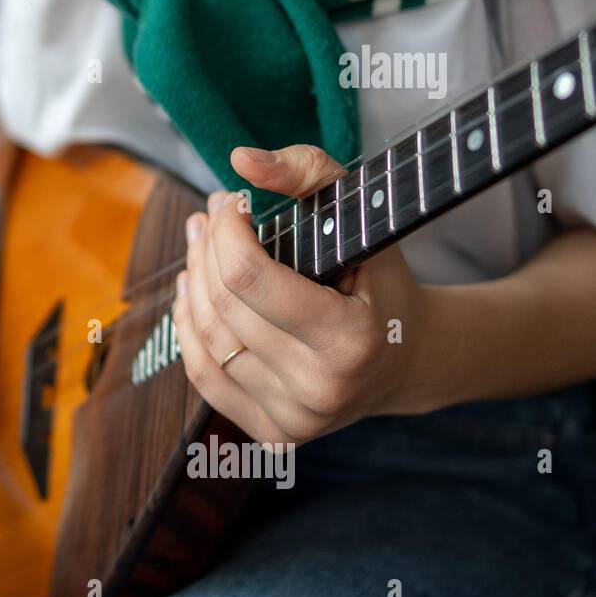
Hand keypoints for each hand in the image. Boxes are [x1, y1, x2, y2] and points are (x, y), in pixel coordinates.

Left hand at [172, 145, 439, 445]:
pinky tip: (192, 292)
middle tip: (205, 216)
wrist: (409, 361)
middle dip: (205, 250)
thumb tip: (241, 162)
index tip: (229, 202)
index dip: (225, 230)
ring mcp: (292, 419)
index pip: (248, 278)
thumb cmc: (382, 280)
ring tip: (197, 245)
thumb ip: (308, 173)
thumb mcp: (363, 216)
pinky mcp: (271, 435)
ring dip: (192, 282)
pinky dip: (188, 327)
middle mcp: (319, 390)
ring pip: (207, 339)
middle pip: (223, 307)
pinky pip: (203, 375)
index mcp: (349, 341)